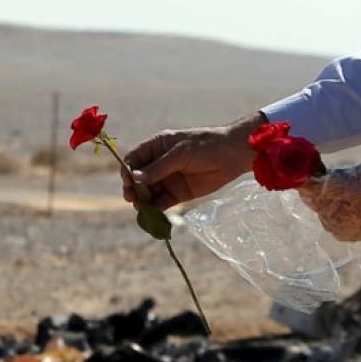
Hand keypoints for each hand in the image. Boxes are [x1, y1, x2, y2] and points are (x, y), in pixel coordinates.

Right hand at [121, 114, 265, 209]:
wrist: (232, 156)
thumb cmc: (205, 146)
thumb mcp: (179, 154)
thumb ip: (158, 168)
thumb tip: (134, 178)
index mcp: (156, 147)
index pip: (133, 160)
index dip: (127, 172)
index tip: (128, 183)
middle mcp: (158, 164)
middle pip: (138, 179)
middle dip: (133, 189)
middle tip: (132, 199)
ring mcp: (167, 179)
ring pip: (148, 193)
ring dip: (143, 202)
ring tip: (143, 209)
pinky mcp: (178, 194)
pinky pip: (161, 203)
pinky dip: (156, 210)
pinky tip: (153, 215)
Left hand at [299, 162, 360, 240]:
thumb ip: (338, 178)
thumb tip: (314, 180)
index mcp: (356, 193)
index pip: (320, 192)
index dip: (307, 186)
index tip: (299, 180)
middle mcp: (358, 214)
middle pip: (321, 209)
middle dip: (315, 198)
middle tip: (313, 186)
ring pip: (329, 223)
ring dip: (325, 210)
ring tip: (328, 198)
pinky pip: (341, 231)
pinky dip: (336, 221)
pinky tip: (339, 209)